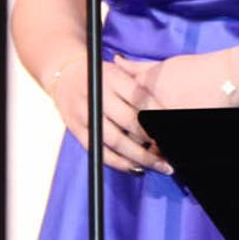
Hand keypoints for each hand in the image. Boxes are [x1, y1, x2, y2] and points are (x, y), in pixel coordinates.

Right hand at [47, 53, 169, 175]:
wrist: (64, 74)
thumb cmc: (103, 76)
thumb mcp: (121, 70)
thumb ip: (142, 84)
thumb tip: (168, 109)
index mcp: (113, 77)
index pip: (141, 98)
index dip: (159, 114)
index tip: (174, 125)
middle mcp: (99, 95)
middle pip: (131, 121)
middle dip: (154, 137)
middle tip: (171, 149)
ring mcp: (86, 114)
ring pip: (117, 141)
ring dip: (142, 157)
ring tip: (162, 166)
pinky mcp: (76, 130)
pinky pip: (100, 152)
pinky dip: (120, 164)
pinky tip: (138, 169)